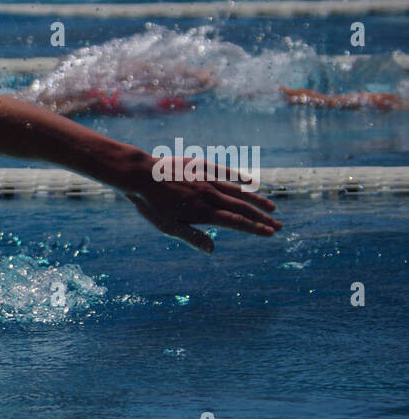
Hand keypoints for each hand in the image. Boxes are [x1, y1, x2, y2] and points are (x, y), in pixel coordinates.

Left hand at [120, 155, 281, 253]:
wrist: (140, 175)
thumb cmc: (151, 205)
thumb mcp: (168, 226)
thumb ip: (192, 237)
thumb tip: (212, 250)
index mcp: (204, 212)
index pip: (236, 222)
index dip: (254, 229)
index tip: (270, 234)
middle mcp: (210, 196)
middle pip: (242, 208)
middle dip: (262, 218)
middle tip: (279, 226)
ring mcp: (207, 180)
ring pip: (238, 191)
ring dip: (256, 200)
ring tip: (272, 207)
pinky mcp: (201, 167)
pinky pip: (225, 172)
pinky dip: (240, 178)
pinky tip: (251, 182)